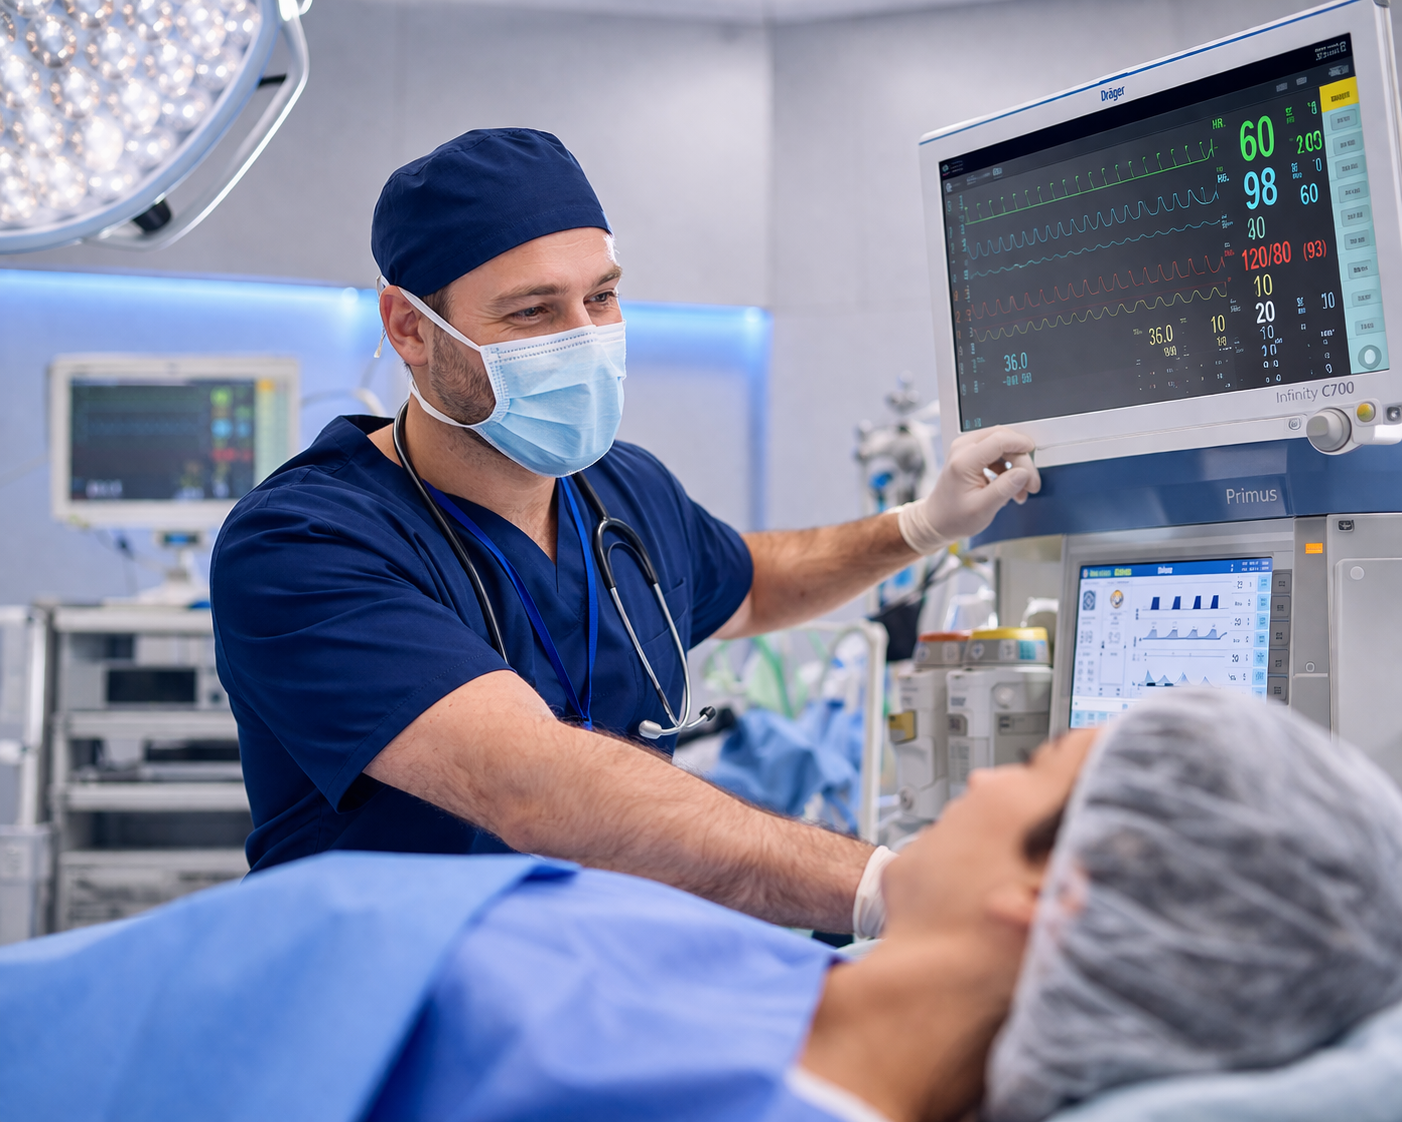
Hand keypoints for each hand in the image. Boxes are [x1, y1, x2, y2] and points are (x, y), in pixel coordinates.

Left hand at [897, 426, 1040, 552]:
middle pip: (1003, 438)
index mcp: (964, 460)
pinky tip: (1010, 487)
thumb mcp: (983, 508)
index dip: (1021, 445)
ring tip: (1021, 490)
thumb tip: (1024, 472)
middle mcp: (963, 449)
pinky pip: (996, 452)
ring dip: (1016, 464)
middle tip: (1030, 484)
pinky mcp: (970, 455)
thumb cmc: (953, 518)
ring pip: (1001, 444)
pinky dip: (1007, 467)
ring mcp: (965, 450)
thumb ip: (1004, 488)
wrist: (936, 522)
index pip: (999, 439)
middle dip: (1021, 459)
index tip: (1035, 455)